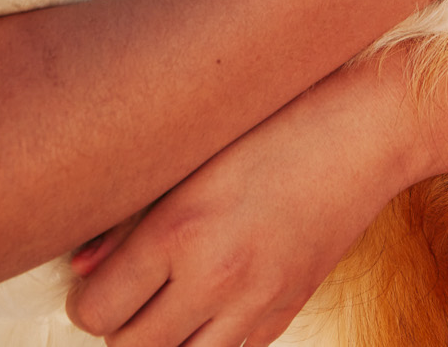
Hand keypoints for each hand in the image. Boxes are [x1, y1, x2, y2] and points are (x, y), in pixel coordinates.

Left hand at [66, 60, 422, 346]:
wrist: (365, 131)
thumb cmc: (276, 123)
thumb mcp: (193, 155)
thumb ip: (130, 214)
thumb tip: (81, 265)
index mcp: (181, 230)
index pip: (97, 309)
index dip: (86, 299)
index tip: (96, 280)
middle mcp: (216, 276)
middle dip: (118, 326)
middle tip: (126, 294)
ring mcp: (256, 301)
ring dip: (164, 341)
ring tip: (166, 303)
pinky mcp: (286, 310)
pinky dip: (211, 339)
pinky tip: (213, 301)